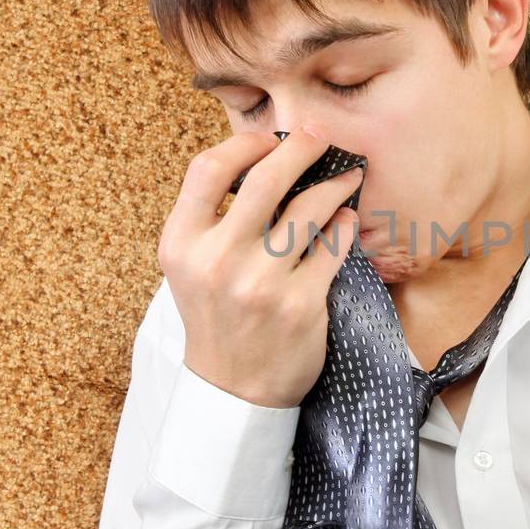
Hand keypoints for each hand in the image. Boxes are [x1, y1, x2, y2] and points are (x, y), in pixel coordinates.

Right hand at [158, 128, 363, 408]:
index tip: (269, 141)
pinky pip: (333, 245)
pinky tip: (346, 220)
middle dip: (302, 147)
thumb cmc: (217, 317)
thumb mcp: (192, 266)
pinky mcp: (301, 303)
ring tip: (348, 177)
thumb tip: (265, 158)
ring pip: (310, 207)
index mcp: (181, 244)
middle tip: (322, 140)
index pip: (207, 169)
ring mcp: (261, 282)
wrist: (234, 389)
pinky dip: (344, 224)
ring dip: (336, 183)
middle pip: (266, 177)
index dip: (244, 144)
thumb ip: (214, 218)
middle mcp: (217, 260)